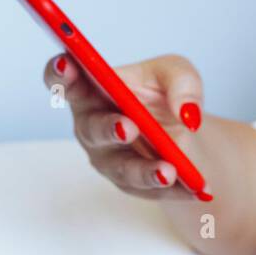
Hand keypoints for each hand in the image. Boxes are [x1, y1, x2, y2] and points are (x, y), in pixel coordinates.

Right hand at [45, 52, 204, 199]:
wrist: (185, 133)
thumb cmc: (165, 94)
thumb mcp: (177, 74)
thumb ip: (181, 82)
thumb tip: (186, 113)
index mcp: (92, 89)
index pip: (65, 82)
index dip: (60, 74)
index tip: (66, 65)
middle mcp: (92, 125)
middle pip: (92, 129)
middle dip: (109, 129)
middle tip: (128, 127)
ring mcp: (108, 158)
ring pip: (122, 168)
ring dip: (144, 170)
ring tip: (168, 171)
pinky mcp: (130, 184)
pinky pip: (151, 190)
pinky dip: (175, 189)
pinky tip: (195, 188)